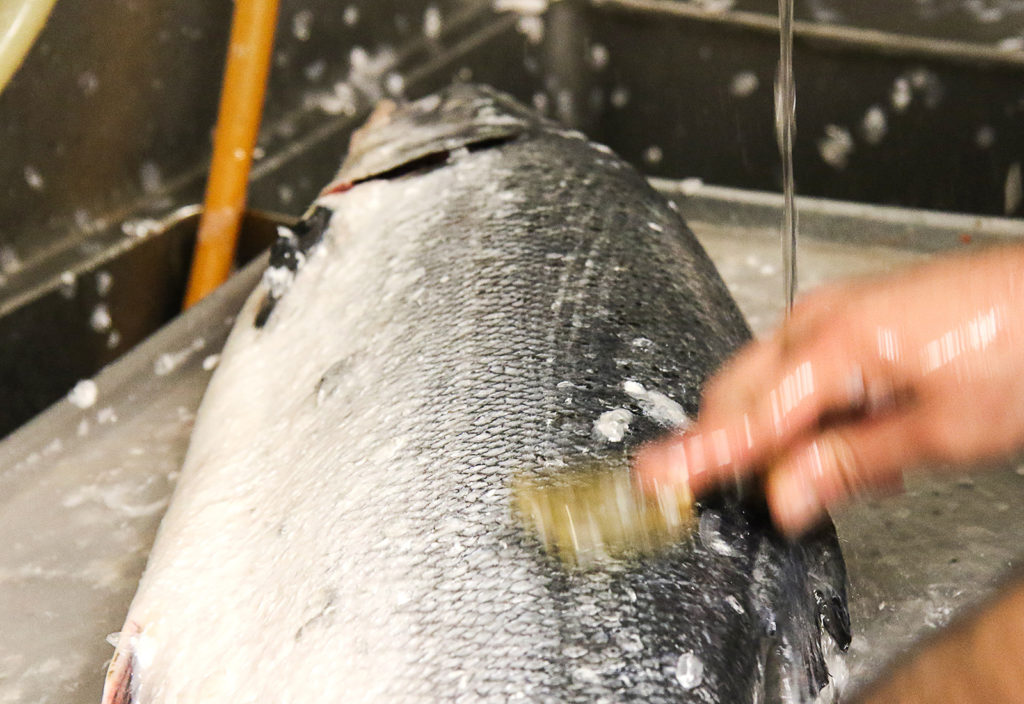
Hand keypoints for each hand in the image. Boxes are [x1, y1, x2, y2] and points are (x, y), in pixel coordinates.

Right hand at [634, 245, 1023, 534]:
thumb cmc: (1021, 349)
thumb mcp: (941, 430)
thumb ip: (850, 463)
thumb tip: (785, 498)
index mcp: (835, 345)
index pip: (747, 419)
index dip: (698, 457)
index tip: (653, 479)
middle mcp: (819, 320)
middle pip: (740, 394)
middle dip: (735, 445)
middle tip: (758, 491)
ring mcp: (832, 312)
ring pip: (768, 383)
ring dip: (780, 432)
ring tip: (846, 465)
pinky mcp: (849, 315)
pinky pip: (799, 368)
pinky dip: (807, 408)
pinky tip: (856, 431)